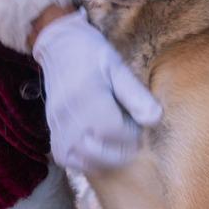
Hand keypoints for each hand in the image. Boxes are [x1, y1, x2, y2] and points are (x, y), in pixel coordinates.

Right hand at [32, 8, 162, 172]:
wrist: (58, 47)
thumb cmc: (91, 54)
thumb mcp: (117, 66)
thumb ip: (136, 95)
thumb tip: (156, 119)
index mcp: (90, 100)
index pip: (122, 135)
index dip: (135, 129)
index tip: (135, 115)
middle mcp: (71, 119)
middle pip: (107, 153)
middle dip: (125, 145)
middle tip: (127, 124)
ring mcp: (59, 129)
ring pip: (90, 161)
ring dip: (108, 155)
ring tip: (114, 135)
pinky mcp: (53, 134)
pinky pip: (70, 160)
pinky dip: (87, 159)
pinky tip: (96, 144)